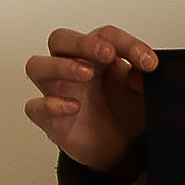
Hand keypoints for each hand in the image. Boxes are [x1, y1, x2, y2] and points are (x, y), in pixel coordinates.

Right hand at [24, 27, 157, 184]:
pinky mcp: (49, 119)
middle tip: (107, 53)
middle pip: (60, 40)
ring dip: (61, 66)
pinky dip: (50, 105)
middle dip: (82, 43)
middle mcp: (70, 66)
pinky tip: (73, 106)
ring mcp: (56, 91)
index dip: (127, 44)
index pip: (104, 36)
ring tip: (86, 74)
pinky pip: (35, 107)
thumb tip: (145, 70)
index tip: (149, 61)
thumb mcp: (141, 95)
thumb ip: (143, 80)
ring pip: (38, 66)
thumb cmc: (123, 111)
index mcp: (95, 54)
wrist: (119, 148)